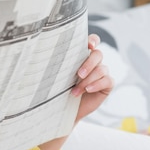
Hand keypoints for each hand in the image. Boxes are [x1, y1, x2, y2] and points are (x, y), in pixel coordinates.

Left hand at [38, 34, 112, 149]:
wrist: (62, 109)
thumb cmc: (56, 89)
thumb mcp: (55, 75)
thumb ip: (55, 63)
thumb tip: (41, 54)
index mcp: (81, 55)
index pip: (92, 41)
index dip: (93, 40)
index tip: (89, 45)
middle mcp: (93, 62)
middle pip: (98, 54)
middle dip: (89, 63)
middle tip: (79, 74)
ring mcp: (101, 72)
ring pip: (102, 68)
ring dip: (88, 80)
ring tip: (75, 91)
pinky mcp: (106, 84)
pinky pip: (108, 80)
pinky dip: (97, 84)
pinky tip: (87, 90)